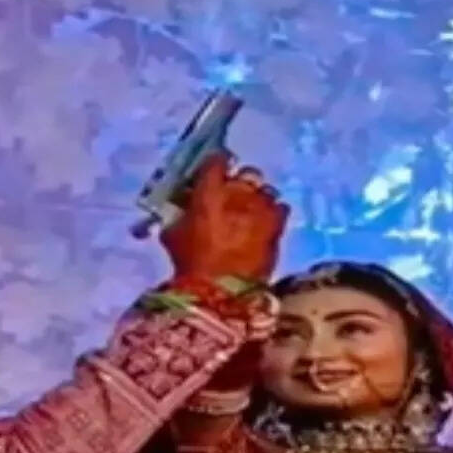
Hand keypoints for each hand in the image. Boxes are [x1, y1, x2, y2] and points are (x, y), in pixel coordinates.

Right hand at [161, 152, 289, 282]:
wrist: (222, 293)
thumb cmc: (190, 263)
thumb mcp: (173, 235)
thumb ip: (179, 215)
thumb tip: (183, 209)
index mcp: (210, 190)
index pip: (216, 159)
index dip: (214, 164)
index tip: (211, 173)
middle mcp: (240, 191)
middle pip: (246, 173)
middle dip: (240, 183)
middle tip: (232, 198)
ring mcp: (262, 207)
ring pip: (266, 190)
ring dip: (258, 199)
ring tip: (251, 214)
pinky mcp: (278, 225)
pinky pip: (280, 209)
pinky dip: (273, 214)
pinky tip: (265, 226)